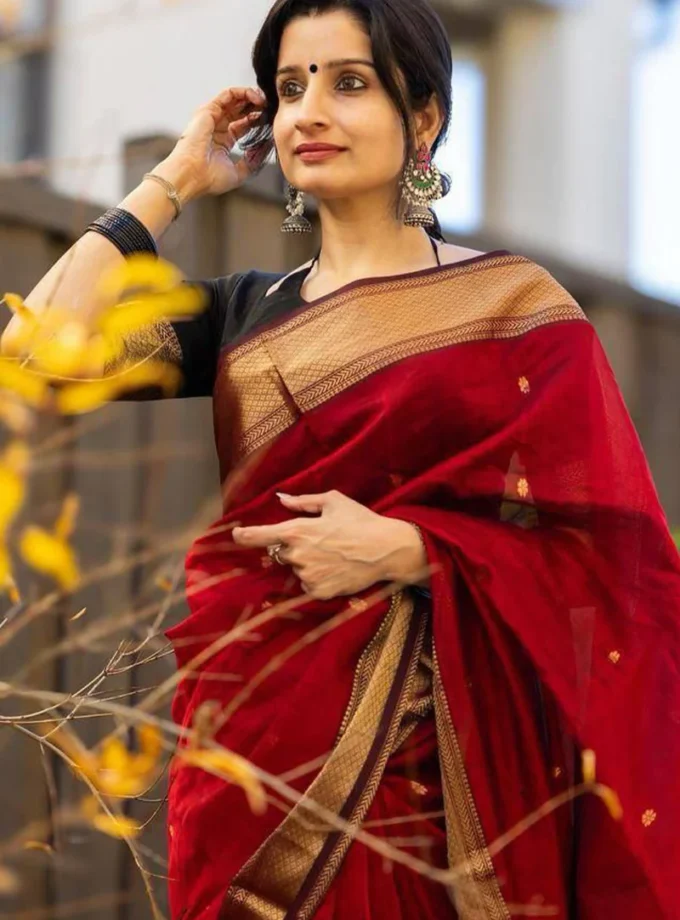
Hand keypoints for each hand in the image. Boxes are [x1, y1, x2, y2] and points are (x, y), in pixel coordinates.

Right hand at [164, 86, 269, 199]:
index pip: (243, 125)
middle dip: (256, 107)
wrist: (191, 175)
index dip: (257, 121)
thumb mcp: (238, 173)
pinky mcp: (208, 110)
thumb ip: (252, 162)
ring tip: (265, 101)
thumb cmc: (209, 178)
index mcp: (222, 142)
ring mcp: (212, 118)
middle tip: (270, 108)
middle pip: (239, 110)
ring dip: (251, 97)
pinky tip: (256, 98)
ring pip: (234, 100)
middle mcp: (217, 128)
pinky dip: (243, 93)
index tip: (270, 122)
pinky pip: (228, 94)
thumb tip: (264, 150)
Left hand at [232, 491, 427, 600]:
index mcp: (297, 530)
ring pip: (296, 569)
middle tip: (320, 541)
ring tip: (333, 554)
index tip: (236, 535)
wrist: (386, 549)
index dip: (244, 536)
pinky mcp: (318, 591)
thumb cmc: (361, 521)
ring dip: (307, 562)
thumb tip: (282, 499)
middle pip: (282, 553)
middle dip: (294, 547)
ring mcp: (307, 575)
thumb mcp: (334, 501)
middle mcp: (297, 554)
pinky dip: (317, 577)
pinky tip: (336, 568)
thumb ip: (303, 501)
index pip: (260, 535)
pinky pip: (308, 584)